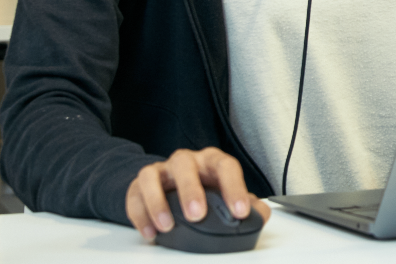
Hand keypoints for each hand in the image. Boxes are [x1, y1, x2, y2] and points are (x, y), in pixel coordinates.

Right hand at [124, 147, 270, 242]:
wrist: (172, 183)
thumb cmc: (204, 188)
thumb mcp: (226, 193)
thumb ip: (247, 204)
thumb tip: (260, 215)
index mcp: (212, 162)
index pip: (226, 167)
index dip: (234, 188)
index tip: (239, 211)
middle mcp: (186, 162)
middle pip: (185, 165)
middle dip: (191, 190)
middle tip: (196, 215)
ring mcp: (160, 171)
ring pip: (153, 176)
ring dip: (158, 202)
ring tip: (167, 226)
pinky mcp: (138, 185)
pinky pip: (134, 195)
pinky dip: (140, 215)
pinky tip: (150, 232)